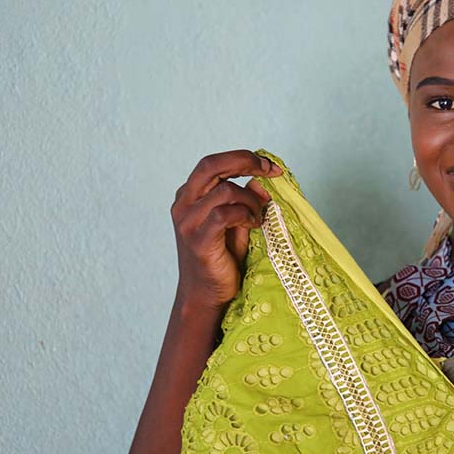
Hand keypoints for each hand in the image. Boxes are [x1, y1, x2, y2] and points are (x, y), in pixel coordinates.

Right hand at [170, 150, 281, 319]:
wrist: (206, 295)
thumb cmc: (222, 258)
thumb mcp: (238, 222)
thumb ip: (246, 200)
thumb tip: (262, 180)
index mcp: (189, 195)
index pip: (213, 163)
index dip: (243, 158)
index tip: (269, 165)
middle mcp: (183, 204)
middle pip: (211, 165)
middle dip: (245, 162)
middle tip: (270, 171)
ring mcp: (187, 222)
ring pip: (224, 191)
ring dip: (250, 200)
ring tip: (257, 217)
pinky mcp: (197, 241)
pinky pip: (224, 215)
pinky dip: (244, 215)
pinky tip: (253, 225)